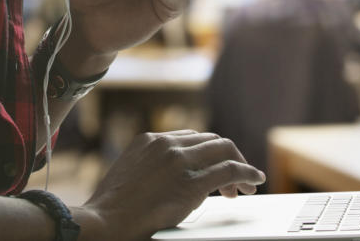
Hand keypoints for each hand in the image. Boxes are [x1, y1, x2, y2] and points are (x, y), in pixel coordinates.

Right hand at [74, 130, 265, 239]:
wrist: (105, 222)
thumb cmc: (112, 208)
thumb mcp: (129, 174)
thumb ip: (151, 167)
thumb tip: (171, 177)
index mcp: (150, 140)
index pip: (191, 137)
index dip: (207, 154)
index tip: (212, 171)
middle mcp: (167, 143)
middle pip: (211, 140)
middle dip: (226, 158)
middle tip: (232, 183)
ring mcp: (180, 160)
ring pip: (224, 150)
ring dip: (239, 166)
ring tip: (245, 186)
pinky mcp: (193, 182)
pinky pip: (230, 170)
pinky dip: (247, 173)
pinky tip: (254, 181)